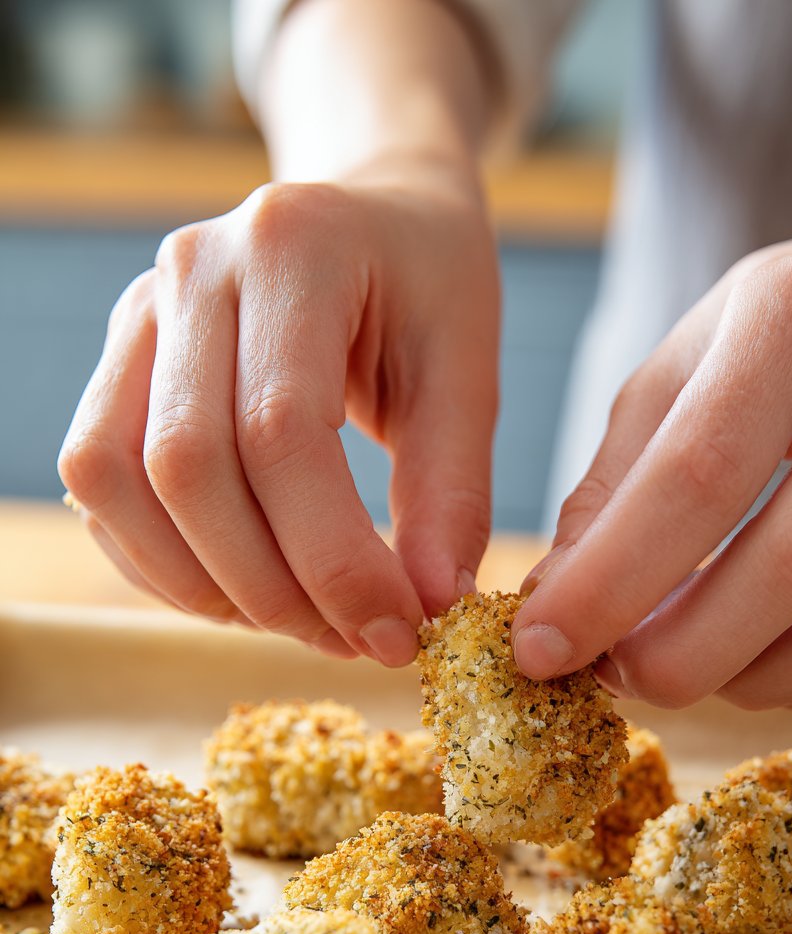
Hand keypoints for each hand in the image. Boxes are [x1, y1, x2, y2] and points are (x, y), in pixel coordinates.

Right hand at [58, 171, 498, 663]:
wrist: (371, 214)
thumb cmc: (427, 286)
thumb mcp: (470, 372)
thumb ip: (452, 492)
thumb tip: (428, 608)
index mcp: (293, 246)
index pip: (281, 433)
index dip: (333, 558)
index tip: (396, 632)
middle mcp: (191, 272)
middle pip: (186, 467)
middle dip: (270, 587)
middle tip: (352, 641)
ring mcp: (138, 316)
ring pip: (117, 483)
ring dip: (203, 585)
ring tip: (301, 623)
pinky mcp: (116, 366)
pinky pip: (100, 488)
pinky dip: (162, 563)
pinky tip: (244, 589)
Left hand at [513, 228, 791, 711]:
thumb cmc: (783, 336)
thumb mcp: (688, 364)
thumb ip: (620, 477)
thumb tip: (554, 601)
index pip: (699, 473)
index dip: (611, 581)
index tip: (540, 648)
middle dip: (683, 652)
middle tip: (616, 675)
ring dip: (755, 679)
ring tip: (686, 659)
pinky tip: (758, 652)